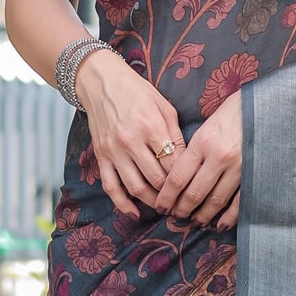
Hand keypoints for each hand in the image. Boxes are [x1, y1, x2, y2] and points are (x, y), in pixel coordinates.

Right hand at [75, 48, 184, 219]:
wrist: (101, 82)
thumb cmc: (137, 91)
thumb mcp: (164, 106)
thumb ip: (176, 135)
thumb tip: (187, 162)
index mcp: (151, 126)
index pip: (173, 163)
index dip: (186, 179)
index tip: (194, 187)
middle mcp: (131, 141)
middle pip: (156, 179)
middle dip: (172, 195)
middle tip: (184, 203)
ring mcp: (114, 151)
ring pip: (136, 188)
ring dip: (152, 202)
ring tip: (165, 208)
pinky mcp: (101, 156)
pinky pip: (111, 186)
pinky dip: (122, 204)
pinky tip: (134, 213)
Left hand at [158, 90, 241, 228]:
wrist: (262, 107)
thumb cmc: (229, 115)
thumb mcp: (204, 128)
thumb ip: (191, 152)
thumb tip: (176, 180)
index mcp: (202, 143)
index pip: (177, 178)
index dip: (166, 198)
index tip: (160, 207)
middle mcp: (219, 156)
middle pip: (194, 193)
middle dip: (182, 210)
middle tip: (175, 217)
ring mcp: (238, 167)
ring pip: (215, 201)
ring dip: (202, 215)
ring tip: (195, 222)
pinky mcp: (253, 174)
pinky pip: (239, 202)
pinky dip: (228, 217)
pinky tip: (219, 225)